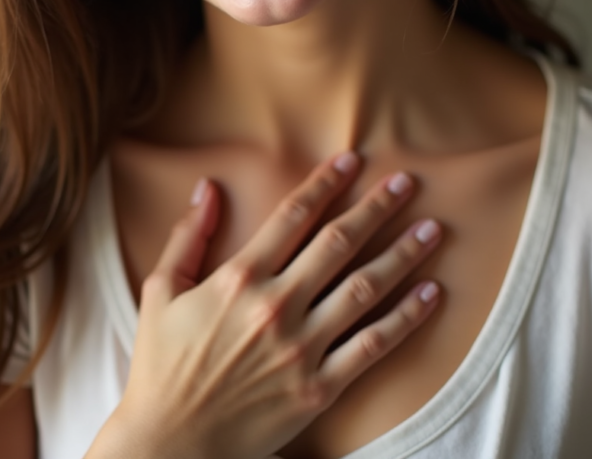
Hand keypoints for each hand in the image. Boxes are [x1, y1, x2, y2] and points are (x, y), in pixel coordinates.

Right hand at [88, 152, 442, 458]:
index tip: (351, 161)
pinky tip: (430, 294)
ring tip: (432, 230)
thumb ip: (187, 237)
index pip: (293, 216)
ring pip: (365, 289)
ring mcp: (301, 348)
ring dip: (402, 255)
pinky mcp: (318, 388)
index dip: (326, 184)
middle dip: (376, 208)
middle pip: (338, 243)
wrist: (172, 442)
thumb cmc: (161, 367)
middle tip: (406, 183)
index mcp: (238, 279)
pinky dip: (406, 319)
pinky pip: (372, 346)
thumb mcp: (159, 293)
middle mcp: (275, 306)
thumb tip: (208, 186)